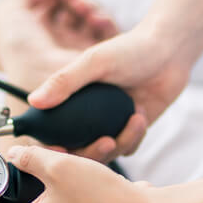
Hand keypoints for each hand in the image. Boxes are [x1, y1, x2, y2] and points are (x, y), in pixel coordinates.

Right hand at [0, 0, 146, 162]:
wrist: (168, 50)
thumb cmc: (130, 49)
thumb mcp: (95, 62)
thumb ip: (64, 81)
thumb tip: (34, 101)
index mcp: (71, 99)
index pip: (51, 131)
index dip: (51, 147)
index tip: (61, 151)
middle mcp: (86, 115)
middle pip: (78, 151)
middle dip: (92, 153)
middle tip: (106, 142)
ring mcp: (109, 124)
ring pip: (105, 153)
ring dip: (120, 142)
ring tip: (135, 118)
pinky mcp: (130, 130)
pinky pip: (127, 147)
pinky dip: (135, 136)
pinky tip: (141, 113)